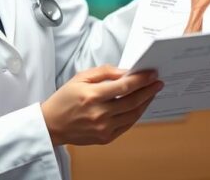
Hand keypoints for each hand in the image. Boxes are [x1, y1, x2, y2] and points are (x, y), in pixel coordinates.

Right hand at [41, 65, 162, 145]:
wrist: (51, 124)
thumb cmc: (64, 99)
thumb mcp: (81, 77)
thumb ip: (105, 72)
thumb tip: (126, 72)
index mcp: (92, 96)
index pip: (124, 86)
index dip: (141, 80)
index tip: (152, 74)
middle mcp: (99, 113)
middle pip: (132, 101)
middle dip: (148, 90)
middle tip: (158, 82)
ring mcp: (103, 128)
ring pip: (133, 114)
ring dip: (145, 102)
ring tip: (152, 93)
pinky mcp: (105, 138)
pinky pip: (127, 125)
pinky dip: (136, 114)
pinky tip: (140, 105)